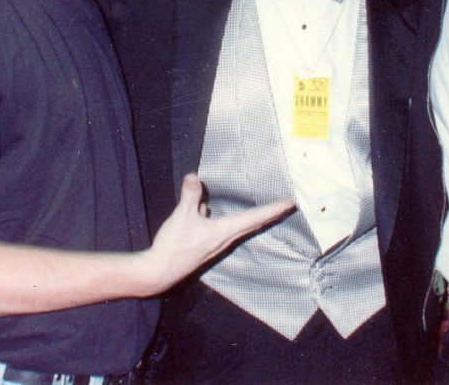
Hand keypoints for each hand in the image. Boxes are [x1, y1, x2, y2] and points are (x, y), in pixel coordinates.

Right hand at [144, 174, 292, 293]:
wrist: (159, 271)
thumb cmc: (174, 246)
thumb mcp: (182, 215)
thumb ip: (190, 195)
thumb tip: (194, 177)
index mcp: (224, 231)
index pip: (254, 218)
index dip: (272, 210)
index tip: (290, 204)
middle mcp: (224, 238)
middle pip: (252, 223)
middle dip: (269, 214)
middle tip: (285, 206)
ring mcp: (215, 243)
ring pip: (236, 226)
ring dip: (249, 217)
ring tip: (260, 210)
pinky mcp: (205, 245)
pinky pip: (220, 227)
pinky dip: (223, 218)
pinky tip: (208, 210)